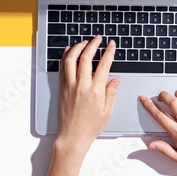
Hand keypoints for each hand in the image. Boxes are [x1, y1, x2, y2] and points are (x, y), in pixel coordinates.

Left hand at [56, 36, 118, 151]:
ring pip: (71, 60)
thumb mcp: (107, 111)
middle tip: (98, 39)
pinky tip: (69, 51)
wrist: (73, 137)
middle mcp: (82, 86)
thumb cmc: (90, 127)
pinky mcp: (62, 89)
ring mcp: (70, 86)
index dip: (108, 52)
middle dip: (93, 44)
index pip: (104, 65)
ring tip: (84, 42)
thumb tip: (114, 80)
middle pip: (86, 58)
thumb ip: (111, 93)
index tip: (111, 45)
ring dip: (78, 48)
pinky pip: (62, 69)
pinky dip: (65, 58)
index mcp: (96, 91)